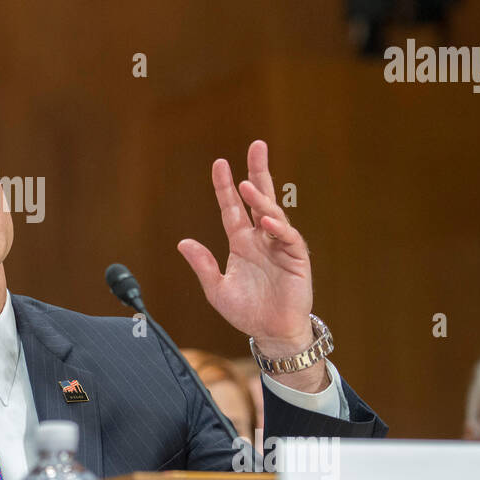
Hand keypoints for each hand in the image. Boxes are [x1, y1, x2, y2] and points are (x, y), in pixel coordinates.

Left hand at [177, 140, 322, 390]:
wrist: (271, 334)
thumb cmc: (246, 312)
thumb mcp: (216, 289)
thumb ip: (203, 265)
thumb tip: (183, 242)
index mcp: (241, 242)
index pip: (232, 208)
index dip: (225, 187)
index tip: (220, 163)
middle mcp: (261, 239)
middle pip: (259, 198)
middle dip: (258, 172)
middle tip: (257, 146)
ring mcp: (279, 246)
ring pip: (272, 214)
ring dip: (261, 200)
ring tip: (248, 185)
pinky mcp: (296, 259)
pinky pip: (288, 238)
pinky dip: (278, 228)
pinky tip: (266, 221)